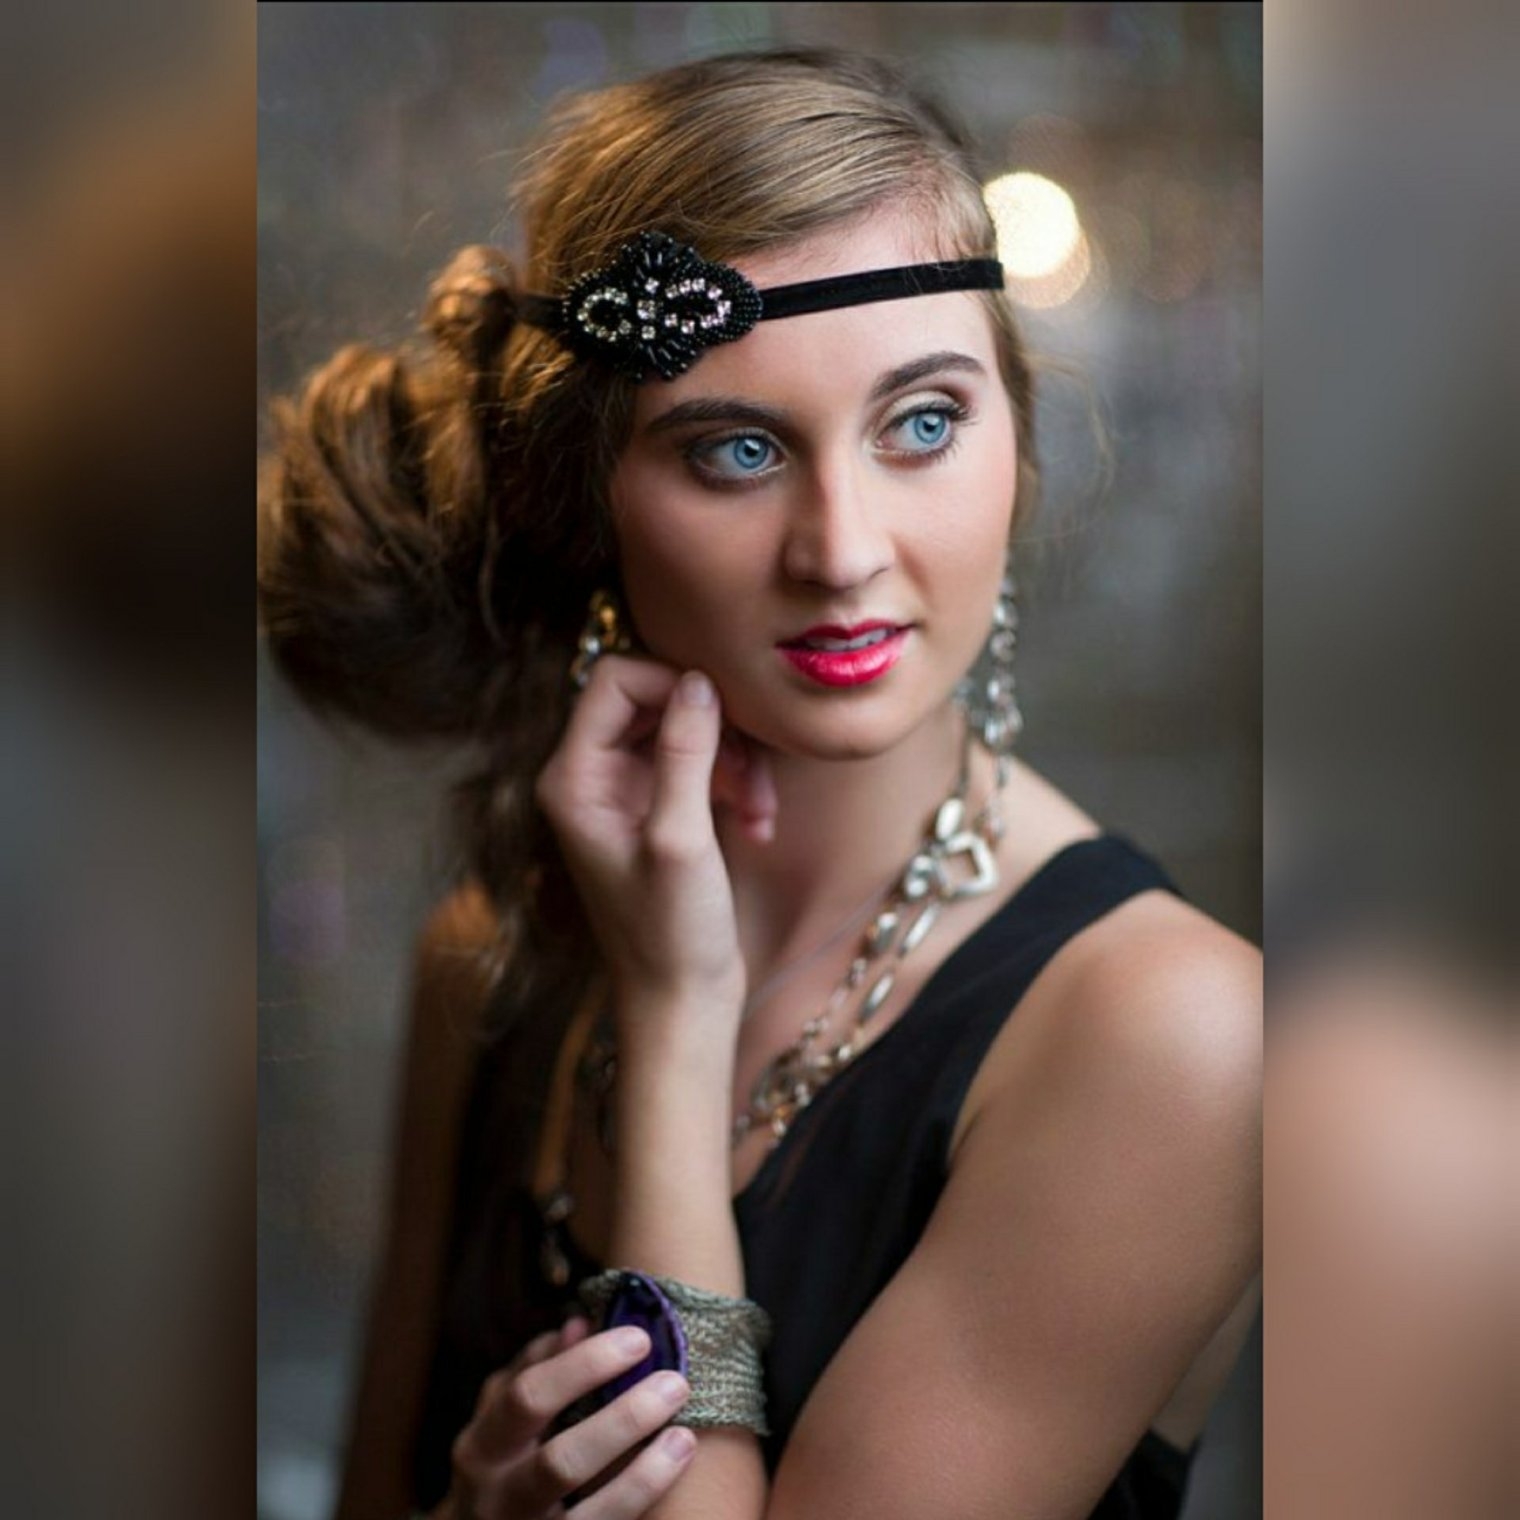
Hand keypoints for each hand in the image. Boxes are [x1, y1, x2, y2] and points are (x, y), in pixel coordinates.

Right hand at [441, 1316, 695, 1517]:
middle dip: (623, 1421)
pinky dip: (642, 1496)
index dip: (585, 1365)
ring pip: (590, 1511)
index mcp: (482, 1445)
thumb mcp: (505, 1414)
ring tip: (683, 1434)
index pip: (529, 1396)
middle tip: (674, 1383)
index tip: (639, 1338)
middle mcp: (498, 1497)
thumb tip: (580, 1324)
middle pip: (560, 1461)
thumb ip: (539, 1367)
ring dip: (643, 1472)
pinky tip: (674, 1466)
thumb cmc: (503, 1461)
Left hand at [534, 656, 775, 1011]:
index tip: (723, 717)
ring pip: (688, 731)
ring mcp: (626, 793)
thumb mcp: (680, 840)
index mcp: (573, 778)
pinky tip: (758, 826)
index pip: (614, 679)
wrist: (682, 1003)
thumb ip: (685, 754)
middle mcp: (592, 777)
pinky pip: (702, 766)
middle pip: (655, 699)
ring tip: (760, 811)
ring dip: (734, 762)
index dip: (672, 685)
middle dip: (713, 729)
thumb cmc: (670, 936)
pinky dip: (736, 787)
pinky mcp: (660, 810)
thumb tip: (699, 683)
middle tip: (750, 772)